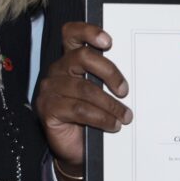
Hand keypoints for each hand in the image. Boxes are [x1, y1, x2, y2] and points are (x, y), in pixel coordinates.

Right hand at [35, 21, 132, 170]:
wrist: (75, 148)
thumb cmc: (90, 117)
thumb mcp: (100, 93)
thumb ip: (106, 80)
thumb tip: (130, 79)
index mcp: (70, 60)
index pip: (72, 34)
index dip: (88, 32)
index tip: (108, 41)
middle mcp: (58, 70)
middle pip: (82, 57)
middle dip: (109, 71)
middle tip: (124, 90)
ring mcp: (51, 89)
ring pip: (85, 88)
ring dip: (110, 104)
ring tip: (125, 116)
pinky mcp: (48, 108)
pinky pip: (79, 109)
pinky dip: (101, 118)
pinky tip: (113, 124)